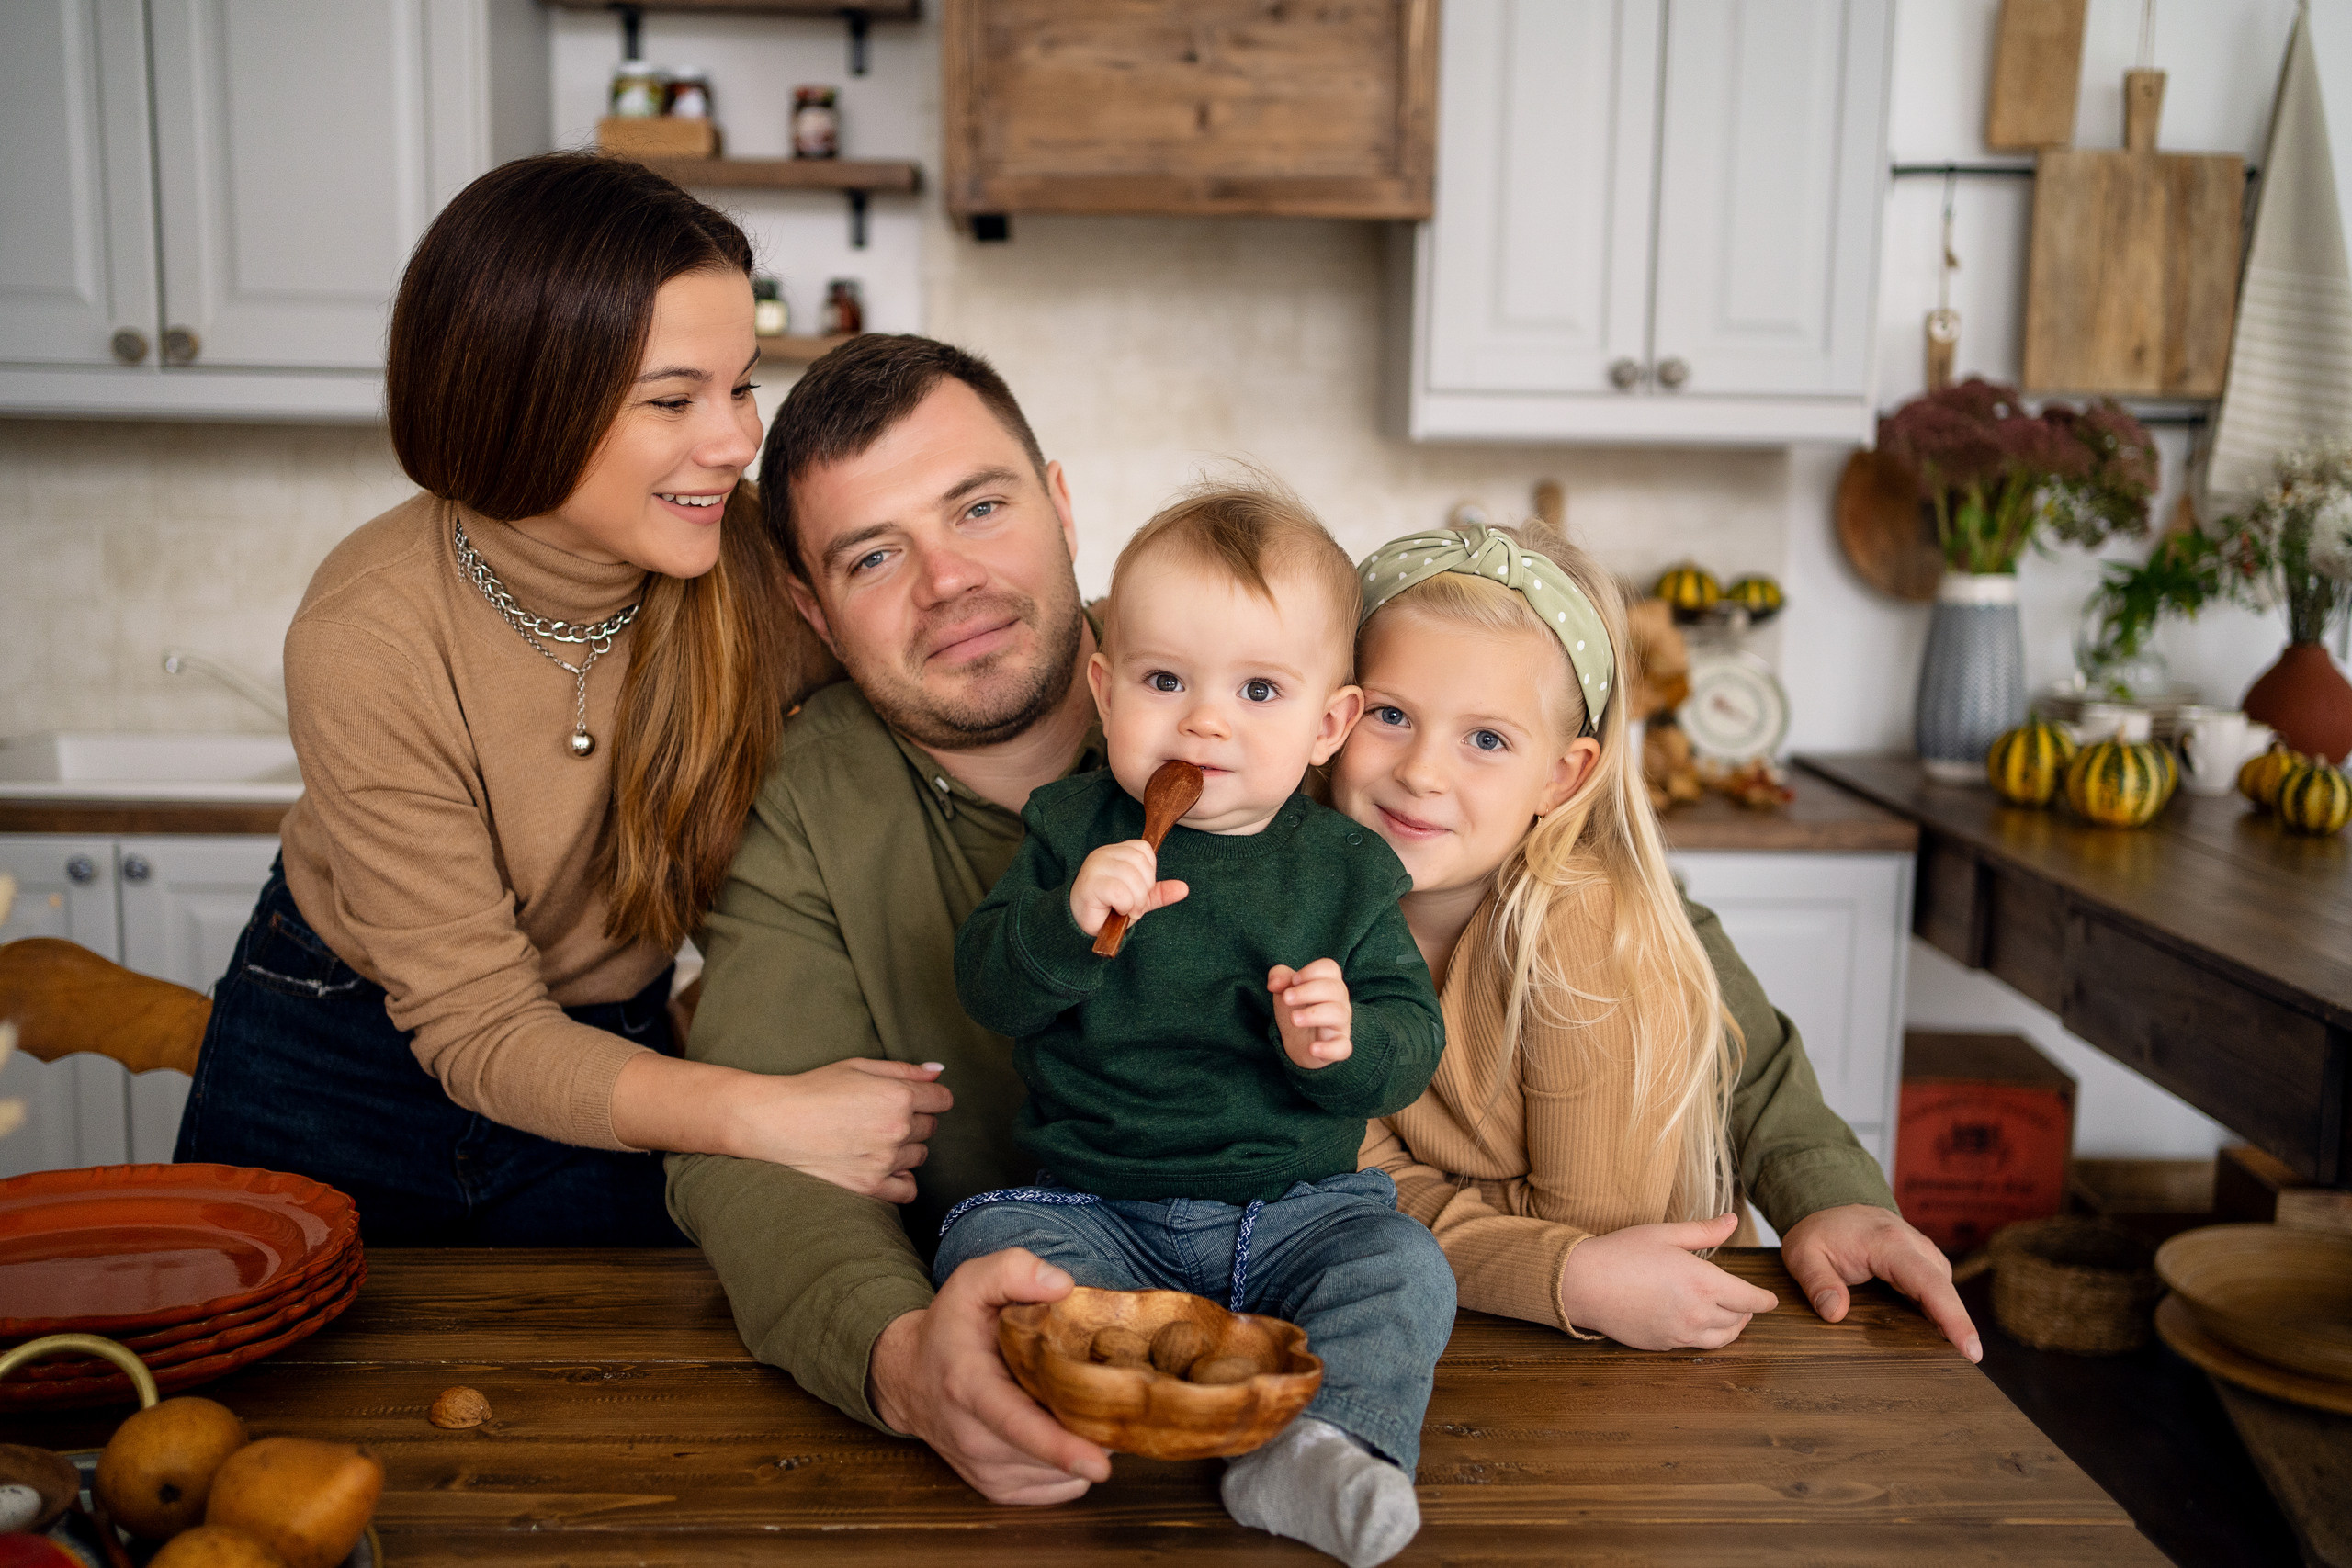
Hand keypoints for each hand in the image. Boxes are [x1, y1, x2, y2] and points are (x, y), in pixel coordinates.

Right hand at [724, 1059, 952, 1203]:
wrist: (776, 1121)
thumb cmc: (815, 1088)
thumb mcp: (859, 1066)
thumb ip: (904, 1069)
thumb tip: (938, 1071)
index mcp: (898, 1096)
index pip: (942, 1099)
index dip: (930, 1096)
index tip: (915, 1098)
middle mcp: (897, 1129)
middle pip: (931, 1127)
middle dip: (914, 1120)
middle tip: (881, 1116)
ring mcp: (885, 1160)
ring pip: (920, 1155)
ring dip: (905, 1148)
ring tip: (874, 1138)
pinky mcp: (870, 1186)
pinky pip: (907, 1190)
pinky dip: (902, 1180)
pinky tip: (885, 1167)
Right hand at [869, 1248, 1113, 1502]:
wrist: (908, 1378)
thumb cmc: (950, 1328)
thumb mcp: (971, 1282)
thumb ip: (1014, 1270)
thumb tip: (1063, 1286)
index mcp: (969, 1387)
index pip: (1017, 1424)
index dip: (1060, 1446)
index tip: (1099, 1463)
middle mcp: (973, 1438)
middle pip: (1048, 1453)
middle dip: (1091, 1432)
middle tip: (1110, 1397)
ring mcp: (984, 1470)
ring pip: (1059, 1475)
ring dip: (1084, 1447)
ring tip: (1079, 1406)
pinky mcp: (996, 1488)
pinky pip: (1057, 1490)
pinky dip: (1072, 1467)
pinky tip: (1065, 1431)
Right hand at [1069, 839, 1187, 937]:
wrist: (1082, 924)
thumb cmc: (1107, 908)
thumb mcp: (1139, 898)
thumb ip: (1159, 892)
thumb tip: (1184, 888)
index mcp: (1115, 852)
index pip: (1144, 849)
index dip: (1148, 873)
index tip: (1137, 890)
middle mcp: (1104, 854)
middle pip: (1141, 863)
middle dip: (1144, 890)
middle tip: (1133, 905)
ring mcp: (1095, 867)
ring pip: (1133, 878)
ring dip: (1135, 901)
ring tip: (1125, 909)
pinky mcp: (1091, 884)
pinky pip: (1120, 892)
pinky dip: (1125, 905)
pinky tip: (1117, 910)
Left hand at [1267, 958, 1351, 1068]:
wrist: (1298, 1043)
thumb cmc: (1297, 1009)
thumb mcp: (1285, 990)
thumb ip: (1279, 978)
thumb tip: (1274, 984)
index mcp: (1330, 984)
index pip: (1330, 968)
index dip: (1311, 971)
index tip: (1293, 981)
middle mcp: (1340, 1002)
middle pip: (1334, 989)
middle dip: (1308, 991)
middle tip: (1286, 998)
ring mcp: (1341, 1025)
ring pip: (1339, 1014)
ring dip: (1314, 1014)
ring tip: (1294, 1019)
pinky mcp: (1338, 1047)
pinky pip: (1343, 1048)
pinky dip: (1329, 1048)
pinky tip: (1312, 1048)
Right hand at [1557, 1213, 1778, 1349]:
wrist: (1584, 1284)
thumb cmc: (1622, 1252)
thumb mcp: (1666, 1234)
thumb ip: (1704, 1231)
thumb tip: (1732, 1221)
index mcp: (1704, 1283)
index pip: (1750, 1299)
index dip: (1764, 1300)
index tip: (1770, 1299)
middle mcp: (1697, 1313)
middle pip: (1739, 1320)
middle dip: (1748, 1312)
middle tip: (1748, 1304)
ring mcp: (1680, 1333)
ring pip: (1720, 1338)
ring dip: (1731, 1328)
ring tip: (1730, 1318)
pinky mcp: (1663, 1344)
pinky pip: (1695, 1345)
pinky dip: (1705, 1336)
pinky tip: (1698, 1324)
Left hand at [1782, 1203, 1981, 1362]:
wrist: (1827, 1203)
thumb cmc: (1818, 1231)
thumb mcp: (1803, 1254)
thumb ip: (1817, 1282)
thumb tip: (1835, 1313)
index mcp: (1889, 1244)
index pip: (1929, 1283)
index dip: (1952, 1316)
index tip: (1969, 1348)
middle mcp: (1913, 1245)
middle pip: (1945, 1289)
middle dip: (1961, 1324)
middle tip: (1970, 1361)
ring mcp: (1920, 1252)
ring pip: (1944, 1289)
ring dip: (1951, 1318)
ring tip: (1955, 1356)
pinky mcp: (1919, 1260)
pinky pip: (1936, 1287)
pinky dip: (1941, 1309)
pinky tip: (1939, 1336)